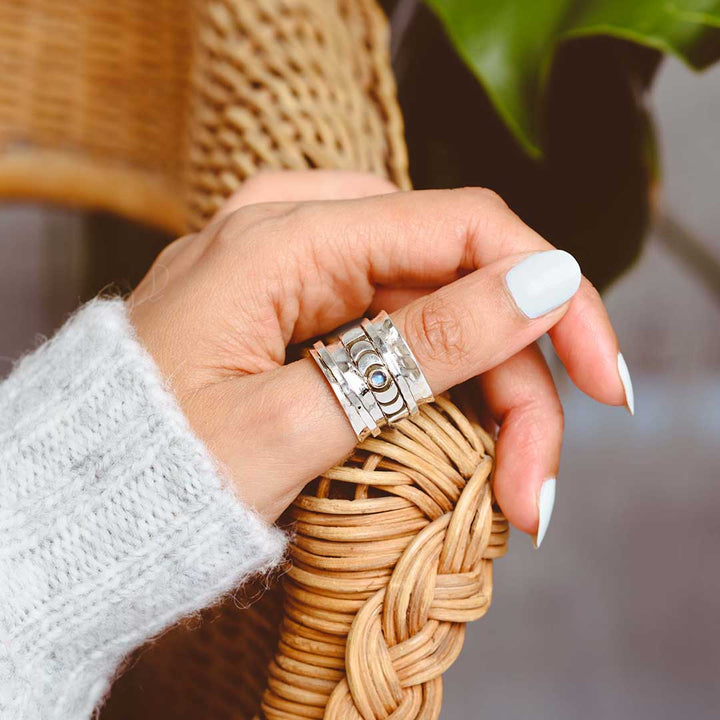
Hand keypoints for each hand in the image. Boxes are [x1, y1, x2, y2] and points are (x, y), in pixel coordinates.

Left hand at [128, 170, 629, 543]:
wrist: (74, 505)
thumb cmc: (150, 472)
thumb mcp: (293, 420)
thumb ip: (422, 347)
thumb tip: (542, 280)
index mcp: (283, 236)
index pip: (463, 229)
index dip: (550, 298)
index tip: (603, 378)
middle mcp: (296, 232)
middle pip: (456, 281)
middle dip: (516, 383)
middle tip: (537, 486)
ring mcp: (298, 271)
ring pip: (435, 311)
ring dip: (486, 400)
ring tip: (512, 490)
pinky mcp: (300, 312)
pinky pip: (395, 330)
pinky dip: (439, 390)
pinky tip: (463, 444)